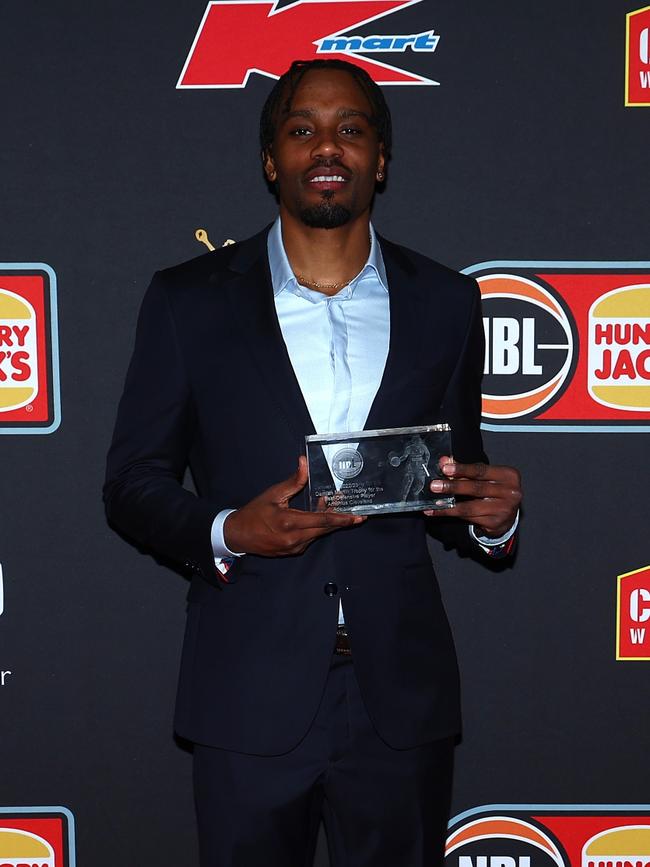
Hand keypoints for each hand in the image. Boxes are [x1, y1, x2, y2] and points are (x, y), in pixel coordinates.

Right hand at [224, 456, 364, 555]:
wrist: (238, 535)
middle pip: (325, 530)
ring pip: (318, 535)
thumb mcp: (274, 494)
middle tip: (357, 514)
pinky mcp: (293, 551)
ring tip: (334, 507)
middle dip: (341, 521)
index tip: (357, 518)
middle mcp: (294, 538)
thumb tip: (304, 462)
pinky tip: (317, 516)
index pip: (322, 521)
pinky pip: (310, 538)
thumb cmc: (255, 512)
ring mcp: (294, 547)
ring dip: (327, 523)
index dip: (341, 519)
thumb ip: (294, 481)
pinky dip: (316, 528)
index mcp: (290, 522)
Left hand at [423, 457, 520, 538]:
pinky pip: (469, 518)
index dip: (462, 469)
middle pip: (476, 488)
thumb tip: (444, 461)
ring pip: (471, 507)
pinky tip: (439, 512)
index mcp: (508, 476)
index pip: (481, 470)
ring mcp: (504, 510)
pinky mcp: (495, 523)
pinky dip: (452, 514)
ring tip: (435, 503)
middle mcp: (510, 493)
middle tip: (435, 486)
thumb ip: (465, 469)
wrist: (508, 515)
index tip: (445, 469)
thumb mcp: (484, 477)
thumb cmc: (495, 491)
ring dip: (449, 505)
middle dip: (453, 487)